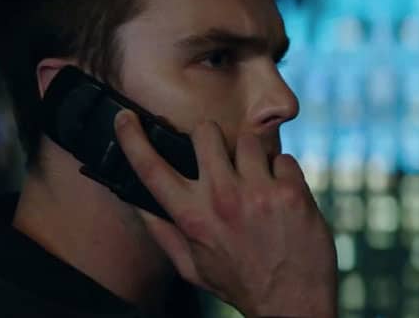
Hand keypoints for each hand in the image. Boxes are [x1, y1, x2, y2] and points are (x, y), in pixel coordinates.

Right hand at [114, 110, 337, 317]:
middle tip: (219, 154)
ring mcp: (259, 192)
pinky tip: (282, 197)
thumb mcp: (192, 267)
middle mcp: (222, 198)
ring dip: (251, 158)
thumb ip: (163, 232)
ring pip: (248, 140)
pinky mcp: (291, 192)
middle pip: (205, 132)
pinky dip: (283, 174)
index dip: (132, 139)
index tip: (125, 118)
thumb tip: (136, 202)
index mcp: (192, 217)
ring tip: (257, 183)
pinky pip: (283, 158)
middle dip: (210, 137)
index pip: (151, 169)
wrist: (294, 303)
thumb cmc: (241, 283)